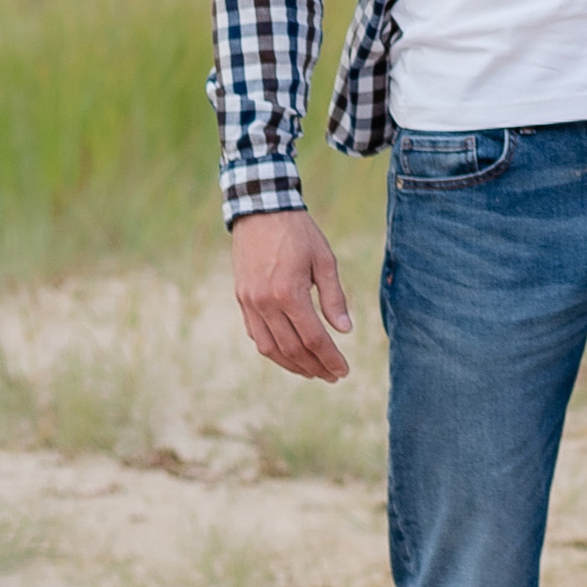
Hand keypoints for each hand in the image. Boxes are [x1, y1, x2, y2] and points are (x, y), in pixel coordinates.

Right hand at [232, 207, 354, 381]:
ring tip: (313, 372)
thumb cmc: (299, 233)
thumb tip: (345, 330)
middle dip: (315, 367)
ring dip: (292, 365)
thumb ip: (334, 297)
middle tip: (333, 376)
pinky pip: (256, 335)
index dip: (330, 358)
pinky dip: (273, 350)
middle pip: (292, 349)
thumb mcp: (325, 260)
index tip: (344, 371)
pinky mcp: (242, 299)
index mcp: (289, 292)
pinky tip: (289, 354)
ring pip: (270, 349)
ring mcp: (250, 303)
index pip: (313, 338)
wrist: (260, 210)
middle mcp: (265, 303)